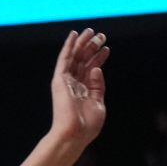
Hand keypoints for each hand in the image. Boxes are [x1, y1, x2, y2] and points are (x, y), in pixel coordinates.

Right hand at [49, 29, 108, 145]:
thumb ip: (98, 85)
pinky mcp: (60, 79)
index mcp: (85, 90)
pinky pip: (64, 59)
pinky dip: (68, 46)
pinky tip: (73, 35)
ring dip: (83, 43)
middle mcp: (75, 83)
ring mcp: (67, 81)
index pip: (92, 69)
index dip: (99, 57)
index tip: (107, 48)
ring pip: (75, 57)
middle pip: (84, 60)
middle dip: (92, 47)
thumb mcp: (98, 102)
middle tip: (101, 35)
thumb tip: (97, 68)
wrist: (74, 133)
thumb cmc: (87, 124)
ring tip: (91, 31)